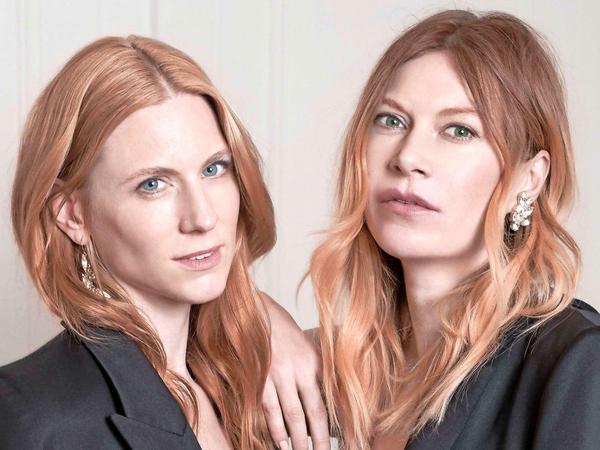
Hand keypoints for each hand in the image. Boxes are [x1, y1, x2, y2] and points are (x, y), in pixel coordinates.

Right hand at [261, 295, 329, 449]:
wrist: (255, 310)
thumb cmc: (283, 330)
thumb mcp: (307, 345)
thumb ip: (318, 369)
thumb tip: (330, 397)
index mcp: (314, 361)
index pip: (329, 399)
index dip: (338, 421)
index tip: (343, 439)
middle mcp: (299, 369)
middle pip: (313, 413)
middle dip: (320, 439)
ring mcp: (278, 374)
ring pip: (292, 415)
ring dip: (297, 439)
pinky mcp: (260, 378)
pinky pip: (270, 409)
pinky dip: (275, 428)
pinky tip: (280, 441)